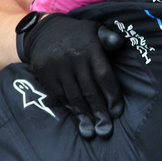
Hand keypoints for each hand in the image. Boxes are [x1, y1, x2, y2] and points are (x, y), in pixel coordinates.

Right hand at [20, 14, 125, 138]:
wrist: (41, 31)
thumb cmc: (76, 33)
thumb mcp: (94, 28)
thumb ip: (108, 37)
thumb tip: (119, 45)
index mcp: (90, 48)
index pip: (104, 76)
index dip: (111, 95)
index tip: (117, 112)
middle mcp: (74, 59)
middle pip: (90, 90)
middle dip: (99, 112)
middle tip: (106, 130)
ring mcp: (58, 67)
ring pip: (74, 96)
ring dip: (84, 116)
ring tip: (92, 132)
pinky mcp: (45, 74)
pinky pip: (59, 95)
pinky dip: (69, 107)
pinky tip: (78, 118)